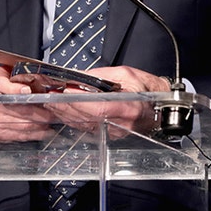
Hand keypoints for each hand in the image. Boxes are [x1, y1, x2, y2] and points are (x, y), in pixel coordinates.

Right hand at [0, 66, 56, 141]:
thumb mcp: (1, 76)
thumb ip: (16, 75)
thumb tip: (38, 75)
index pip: (2, 85)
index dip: (14, 88)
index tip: (27, 90)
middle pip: (20, 110)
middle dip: (41, 112)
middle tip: (55, 110)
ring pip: (23, 124)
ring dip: (41, 124)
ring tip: (53, 120)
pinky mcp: (0, 134)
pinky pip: (21, 136)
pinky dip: (35, 134)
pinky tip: (45, 131)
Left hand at [49, 65, 170, 133]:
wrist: (162, 109)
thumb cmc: (148, 90)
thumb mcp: (126, 74)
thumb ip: (100, 76)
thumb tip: (77, 77)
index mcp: (128, 107)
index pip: (97, 106)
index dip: (77, 101)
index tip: (62, 92)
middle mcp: (121, 124)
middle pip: (85, 118)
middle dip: (64, 106)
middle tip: (48, 96)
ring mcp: (114, 133)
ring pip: (83, 125)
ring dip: (65, 114)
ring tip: (51, 102)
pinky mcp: (109, 136)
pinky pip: (86, 128)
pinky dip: (72, 119)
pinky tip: (62, 111)